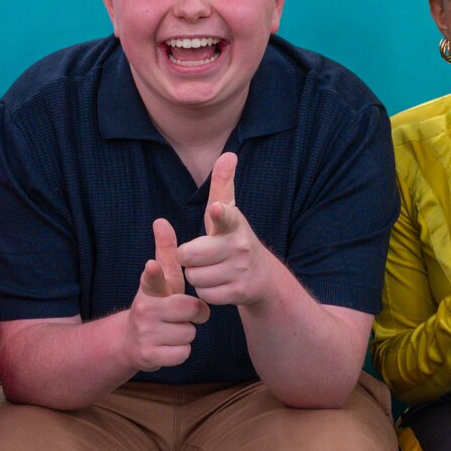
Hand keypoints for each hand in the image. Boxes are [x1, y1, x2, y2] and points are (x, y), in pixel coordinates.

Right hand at [124, 218, 209, 371]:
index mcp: (148, 289)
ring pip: (189, 333)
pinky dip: (180, 352)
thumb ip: (165, 252)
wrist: (130, 342)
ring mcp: (145, 334)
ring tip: (171, 331)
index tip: (151, 265)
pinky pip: (183, 354)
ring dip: (186, 334)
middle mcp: (145, 309)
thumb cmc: (156, 305)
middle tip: (184, 314)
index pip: (151, 279)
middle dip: (194, 313)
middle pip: (189, 309)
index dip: (153, 272)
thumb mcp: (162, 280)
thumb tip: (161, 220)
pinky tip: (168, 347)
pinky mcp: (148, 356)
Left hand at [176, 153, 275, 307]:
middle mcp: (239, 246)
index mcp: (233, 224)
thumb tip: (229, 154)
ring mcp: (241, 270)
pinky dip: (207, 292)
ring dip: (197, 276)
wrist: (262, 276)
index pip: (225, 216)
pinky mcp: (239, 293)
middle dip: (188, 258)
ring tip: (212, 270)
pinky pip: (205, 295)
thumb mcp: (229, 212)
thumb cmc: (234, 239)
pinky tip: (218, 285)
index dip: (219, 213)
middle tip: (200, 255)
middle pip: (189, 255)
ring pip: (195, 277)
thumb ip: (223, 185)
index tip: (216, 209)